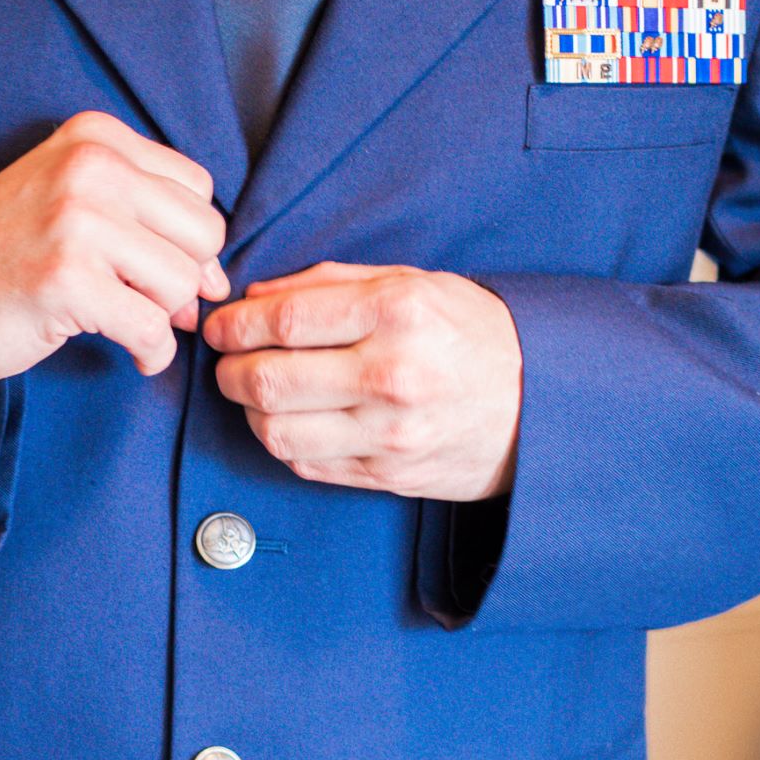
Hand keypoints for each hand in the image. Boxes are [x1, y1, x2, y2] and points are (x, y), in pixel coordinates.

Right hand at [0, 112, 230, 382]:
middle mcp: (90, 168)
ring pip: (181, 282)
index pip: (198, 187)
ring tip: (124, 320)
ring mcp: (77, 221)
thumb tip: (218, 280)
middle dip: (182, 279)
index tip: (153, 268)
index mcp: (96, 138)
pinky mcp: (68, 279)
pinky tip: (131, 354)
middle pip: (203, 233)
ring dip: (163, 318)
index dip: (185, 239)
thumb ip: (147, 221)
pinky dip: (151, 353)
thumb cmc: (5, 255)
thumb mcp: (73, 205)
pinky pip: (152, 329)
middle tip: (144, 300)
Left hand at [203, 263, 521, 499]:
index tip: (219, 327)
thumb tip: (255, 298)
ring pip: (276, 431)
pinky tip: (291, 419)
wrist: (540, 404)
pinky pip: (304, 463)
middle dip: (231, 370)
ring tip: (257, 392)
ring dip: (250, 411)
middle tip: (228, 361)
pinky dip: (282, 441)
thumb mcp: (416, 284)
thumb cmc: (473, 335)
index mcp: (400, 314)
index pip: (285, 321)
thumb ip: (333, 284)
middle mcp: (392, 376)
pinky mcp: (387, 475)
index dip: (235, 326)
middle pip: (269, 381)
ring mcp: (389, 434)